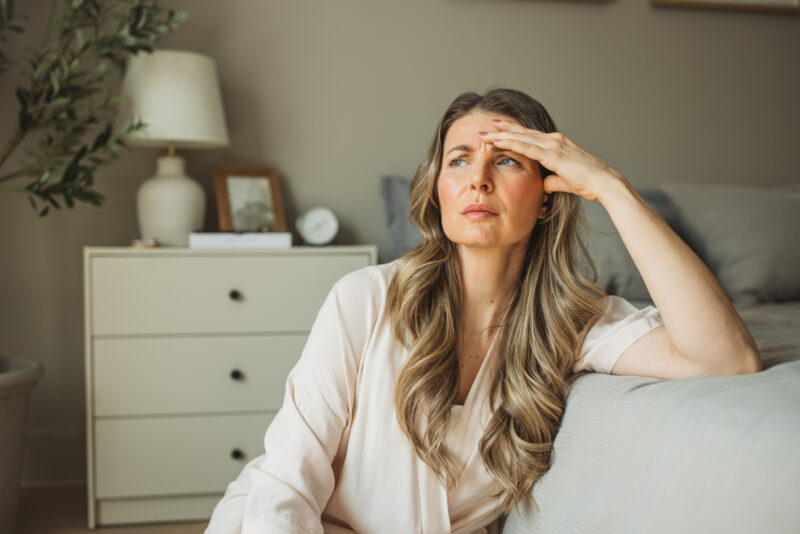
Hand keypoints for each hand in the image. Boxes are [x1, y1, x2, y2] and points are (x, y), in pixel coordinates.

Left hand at [479, 119, 623, 201]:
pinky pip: (526, 147)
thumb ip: (552, 181)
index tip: (497, 130)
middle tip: (484, 126)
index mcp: (557, 144)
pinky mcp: (553, 154)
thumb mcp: (564, 182)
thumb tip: (544, 184)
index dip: (512, 133)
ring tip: (484, 133)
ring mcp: (554, 145)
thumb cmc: (589, 183)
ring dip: (501, 135)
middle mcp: (554, 140)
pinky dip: (510, 143)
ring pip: (521, 137)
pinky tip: (497, 141)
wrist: (604, 183)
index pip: (530, 137)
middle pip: (522, 133)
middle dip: (502, 129)